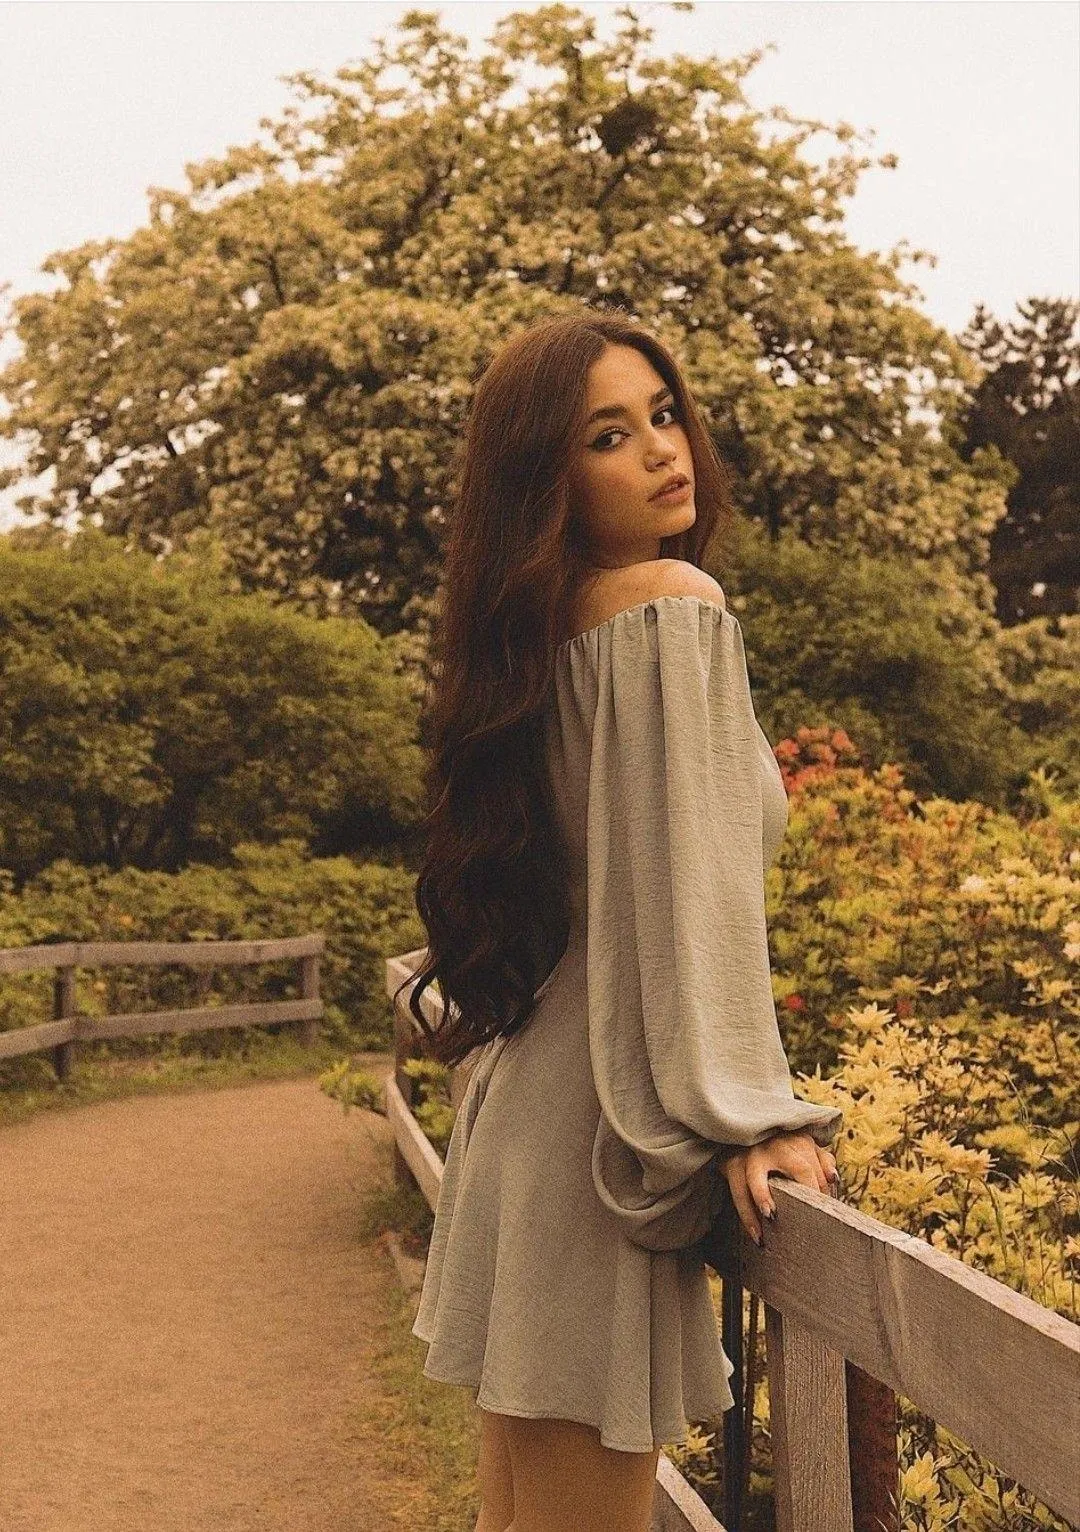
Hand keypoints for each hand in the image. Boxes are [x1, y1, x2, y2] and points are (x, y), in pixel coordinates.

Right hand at [719, 1131, 838, 1246]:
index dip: (820, 1195)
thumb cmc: (780, 1147)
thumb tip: (833, 1178)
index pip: (816, 1170)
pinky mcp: (732, 1165)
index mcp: (798, 1141)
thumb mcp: (802, 1147)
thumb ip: (821, 1161)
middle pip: (799, 1169)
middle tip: (808, 1221)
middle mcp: (777, 1145)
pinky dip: (746, 1215)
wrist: (743, 1133)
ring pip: (756, 1179)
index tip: (821, 1217)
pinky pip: (738, 1192)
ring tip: (771, 1219)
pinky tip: (757, 1235)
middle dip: (805, 1196)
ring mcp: (752, 1155)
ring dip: (763, 1199)